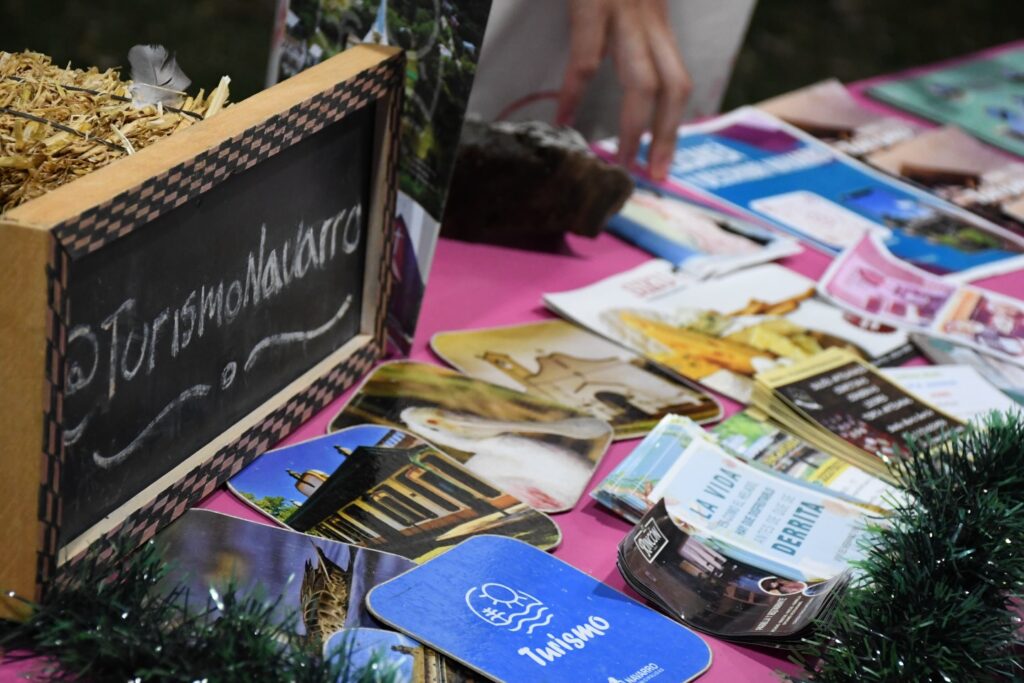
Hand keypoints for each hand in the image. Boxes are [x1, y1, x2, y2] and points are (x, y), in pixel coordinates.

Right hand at [556, 0, 691, 179]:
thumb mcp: (630, 0)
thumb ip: (631, 28)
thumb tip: (623, 67)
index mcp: (656, 20)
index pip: (677, 81)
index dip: (672, 126)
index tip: (664, 164)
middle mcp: (649, 19)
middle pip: (671, 88)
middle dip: (663, 137)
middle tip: (652, 174)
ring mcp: (624, 12)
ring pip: (642, 81)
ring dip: (633, 129)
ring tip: (620, 162)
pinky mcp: (593, 3)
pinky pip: (586, 59)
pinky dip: (574, 93)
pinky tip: (565, 117)